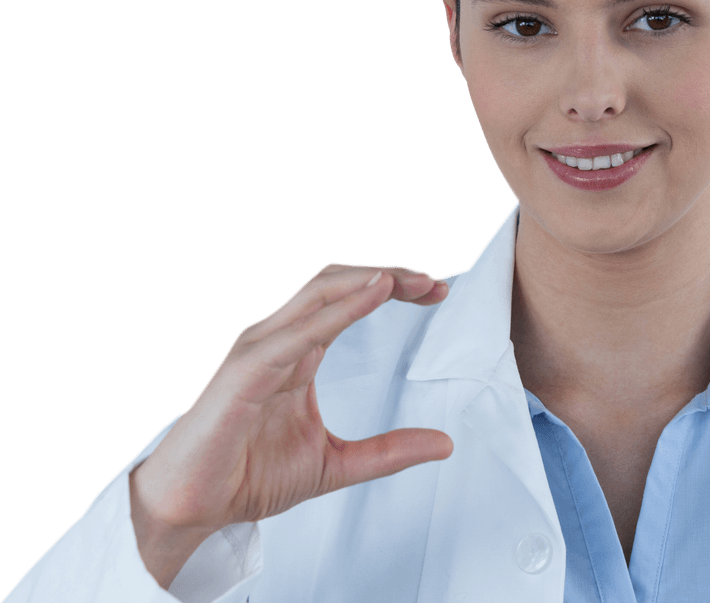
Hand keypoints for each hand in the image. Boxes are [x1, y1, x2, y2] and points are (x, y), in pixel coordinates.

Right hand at [129, 265, 453, 586]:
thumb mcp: (337, 463)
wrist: (190, 508)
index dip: (392, 285)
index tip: (436, 292)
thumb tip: (445, 444)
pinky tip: (373, 295)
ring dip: (368, 280)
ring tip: (411, 281)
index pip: (349, 296)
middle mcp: (279, 338)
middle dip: (388, 274)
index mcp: (299, 349)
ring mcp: (259, 349)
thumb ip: (389, 451)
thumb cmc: (249, 476)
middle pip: (337, 282)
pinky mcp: (245, 371)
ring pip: (318, 292)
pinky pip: (298, 331)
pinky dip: (339, 310)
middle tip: (435, 284)